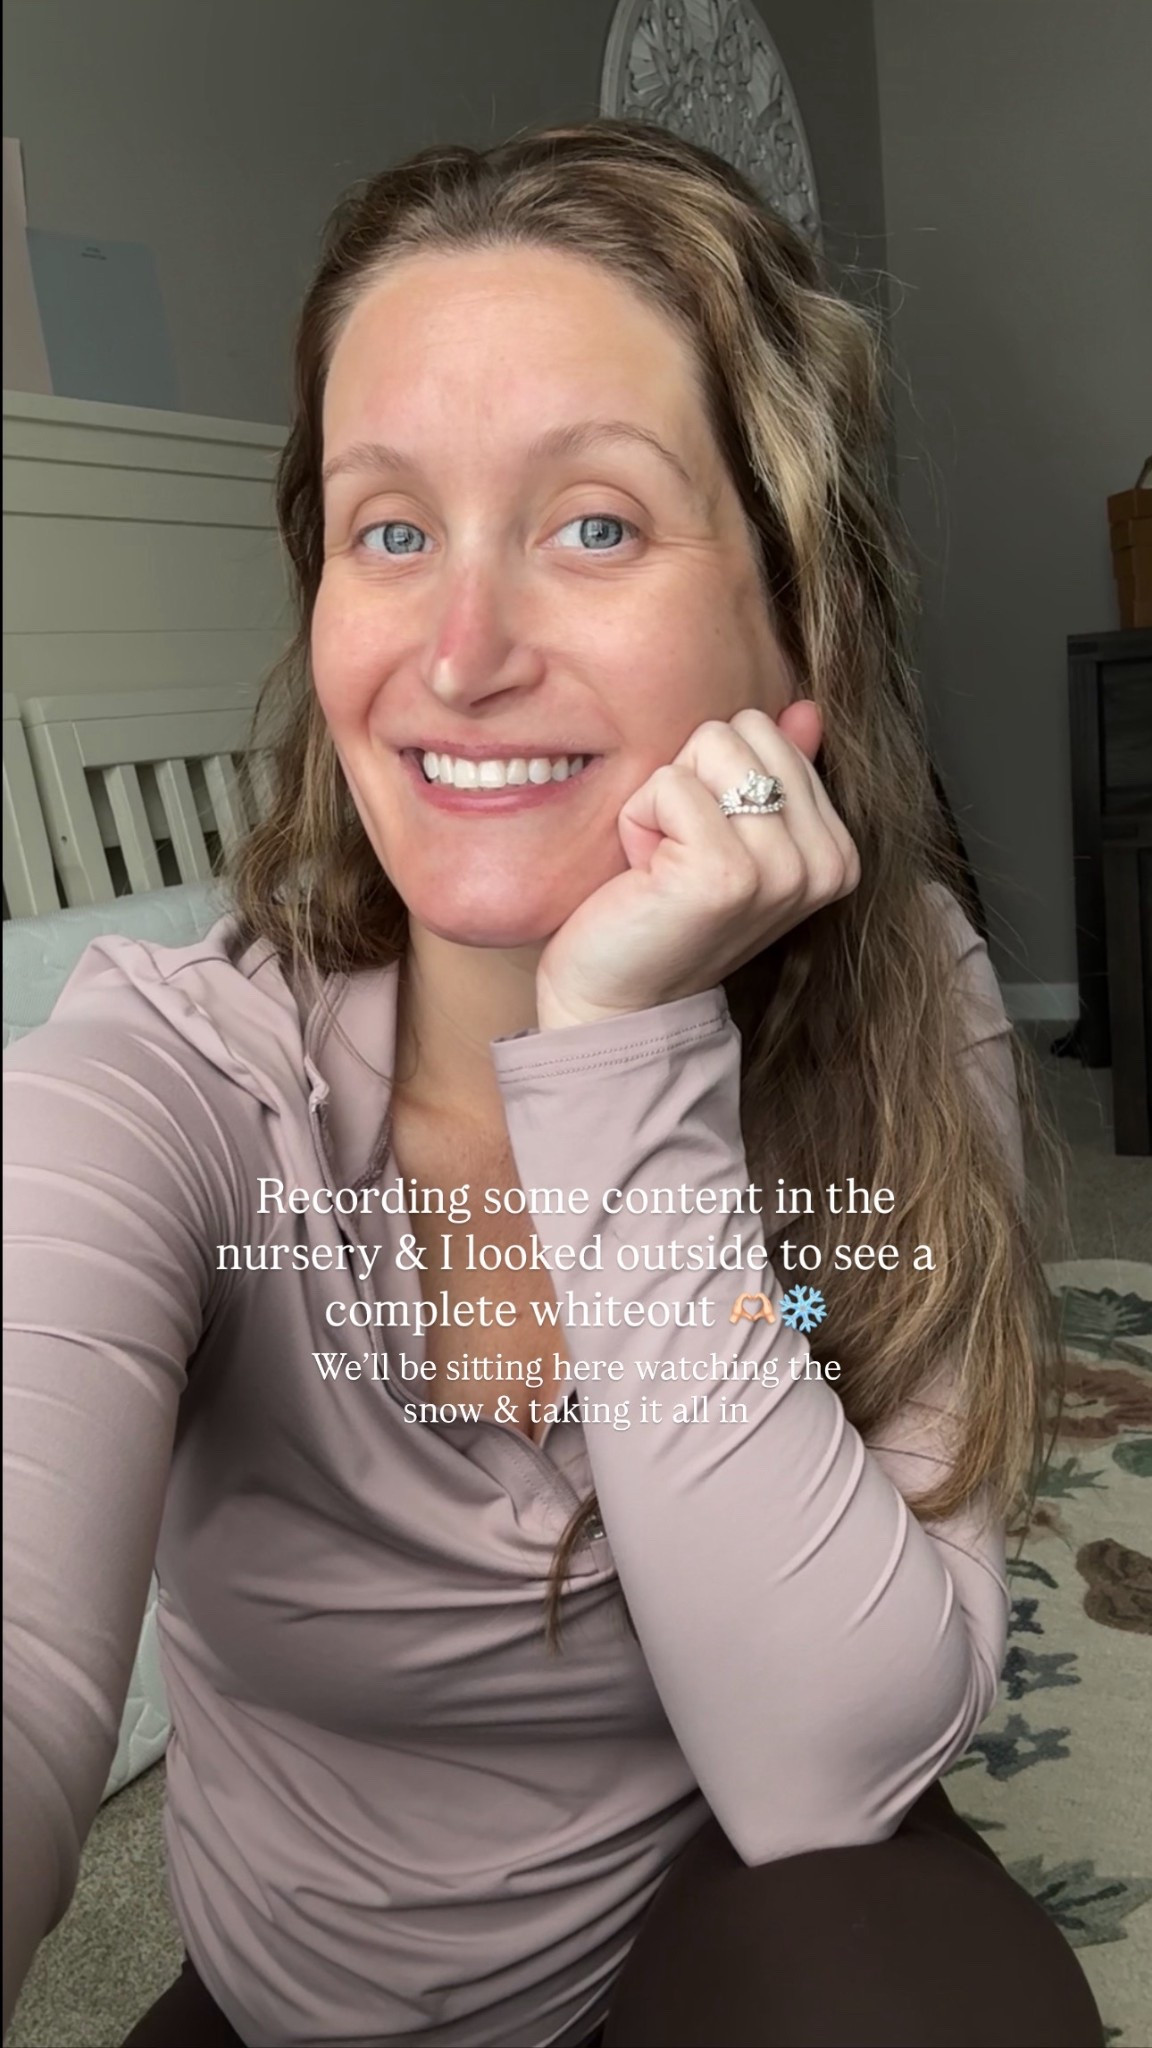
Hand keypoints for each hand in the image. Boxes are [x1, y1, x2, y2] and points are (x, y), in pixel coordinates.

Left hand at [535, 703, 859, 1029]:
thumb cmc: (665, 912)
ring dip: (663, 800)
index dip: (715, 780)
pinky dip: (639, 819)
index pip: (771, 732)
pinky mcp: (726, 874)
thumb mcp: (732, 835)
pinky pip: (671, 784)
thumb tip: (807, 709)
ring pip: (710, 747)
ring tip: (664, 863)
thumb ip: (776, 772)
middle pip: (742, 730)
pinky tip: (645, 875)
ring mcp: (781, 871)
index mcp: (838, 852)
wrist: (619, 1000)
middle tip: (679, 853)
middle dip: (692, 779)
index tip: (703, 847)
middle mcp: (825, 863)